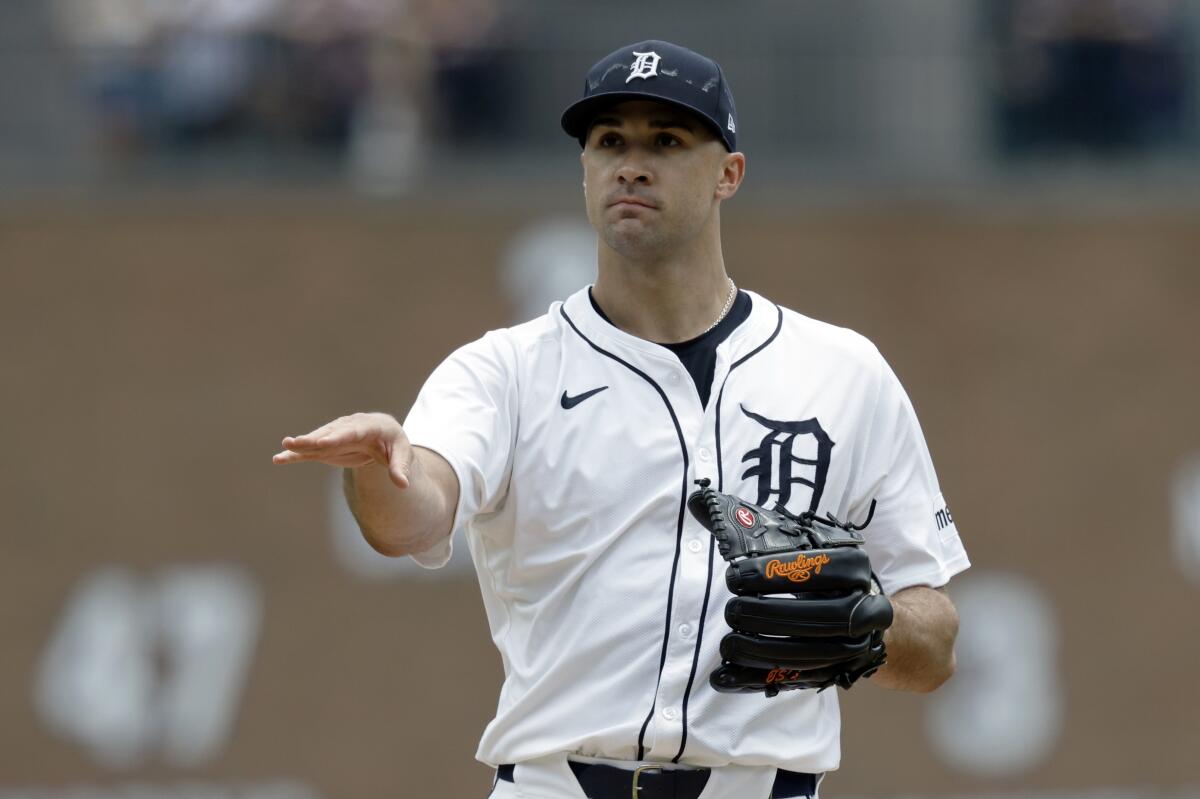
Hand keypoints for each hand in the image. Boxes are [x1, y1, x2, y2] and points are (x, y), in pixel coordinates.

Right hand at [273, 412, 413, 488]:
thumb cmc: (395, 444)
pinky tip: (279, 458)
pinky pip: (311, 451)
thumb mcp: (402, 454)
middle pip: (330, 433)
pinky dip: (296, 454)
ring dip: (301, 443)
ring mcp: (336, 435)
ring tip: (285, 446)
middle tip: (297, 442)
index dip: (338, 436)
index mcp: (371, 425)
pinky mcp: (327, 446)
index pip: (353, 431)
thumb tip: (403, 485)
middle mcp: (350, 427)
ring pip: (317, 439)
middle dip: (313, 438)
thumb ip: (401, 468)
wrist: (384, 437)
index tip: (323, 442)